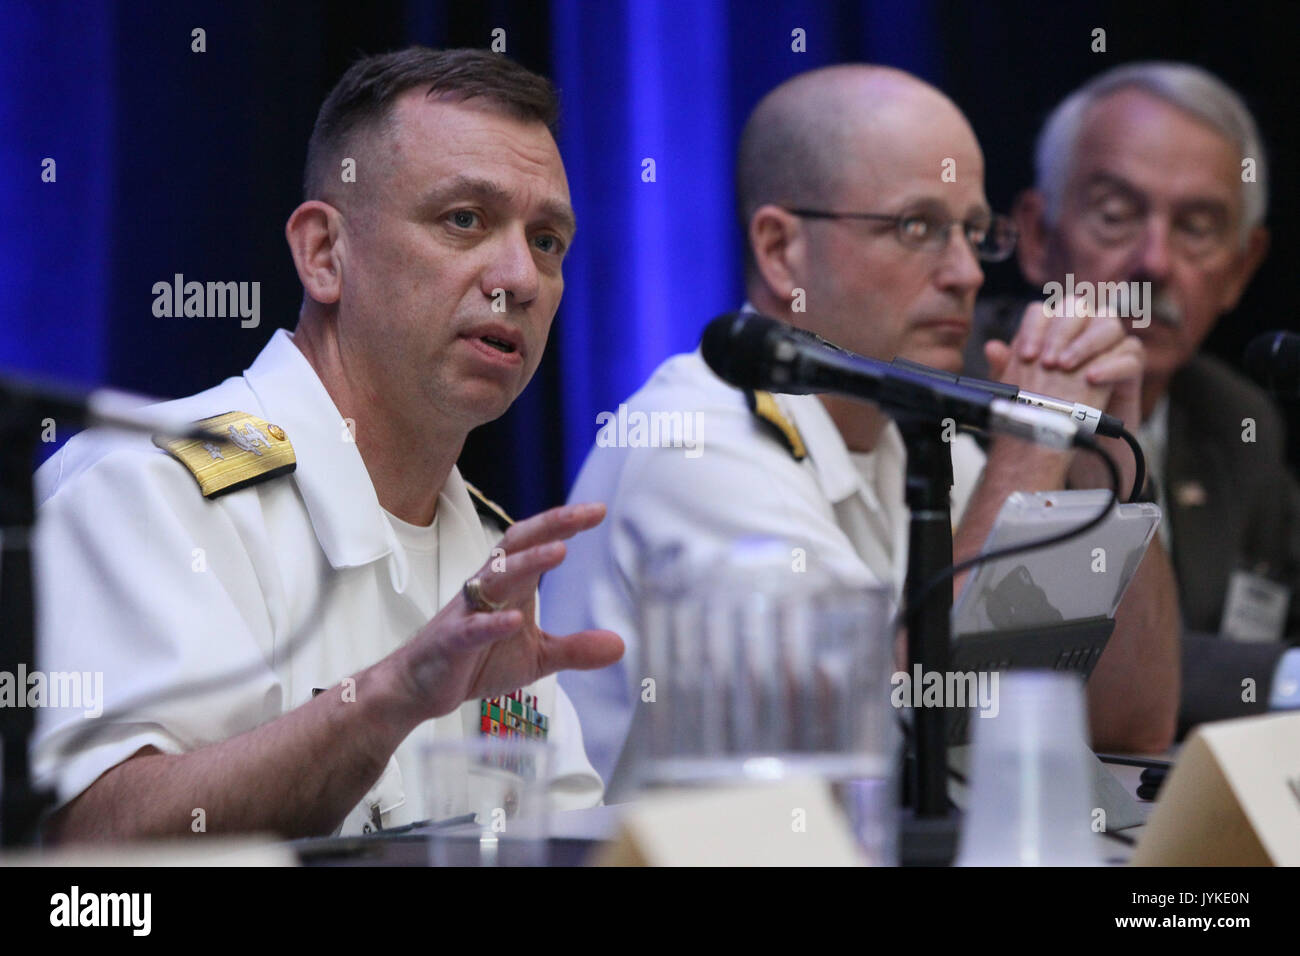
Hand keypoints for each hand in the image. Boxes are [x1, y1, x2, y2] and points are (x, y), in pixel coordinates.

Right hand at [385, 502, 623, 721]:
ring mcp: (467, 613)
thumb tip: (620, 645)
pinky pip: (471, 629)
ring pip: (496, 578)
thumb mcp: (536, 657)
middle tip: (584, 514)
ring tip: (559, 551)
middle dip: (550, 526)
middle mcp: (487, 589)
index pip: (537, 544)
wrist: (420, 688)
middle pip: (517, 546)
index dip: (564, 525)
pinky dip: (492, 623)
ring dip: (527, 564)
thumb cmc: (475, 661)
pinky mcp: (451, 643)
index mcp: (509, 586)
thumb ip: (575, 648)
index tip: (597, 509)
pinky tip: (513, 620)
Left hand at [984, 301, 1143, 491]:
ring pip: (1108, 324)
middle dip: (1060, 332)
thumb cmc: (1045, 411)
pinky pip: (1130, 354)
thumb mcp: (1020, 393)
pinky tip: (1092, 378)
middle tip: (1048, 363)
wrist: (1070, 443)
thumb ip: (1006, 370)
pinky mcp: (1131, 368)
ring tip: (1066, 368)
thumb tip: (991, 348)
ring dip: (1085, 344)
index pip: (1044, 311)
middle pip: (1078, 308)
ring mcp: (1109, 346)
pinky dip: (1111, 364)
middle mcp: (1082, 332)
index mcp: (1052, 332)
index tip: (1025, 357)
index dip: (1034, 328)